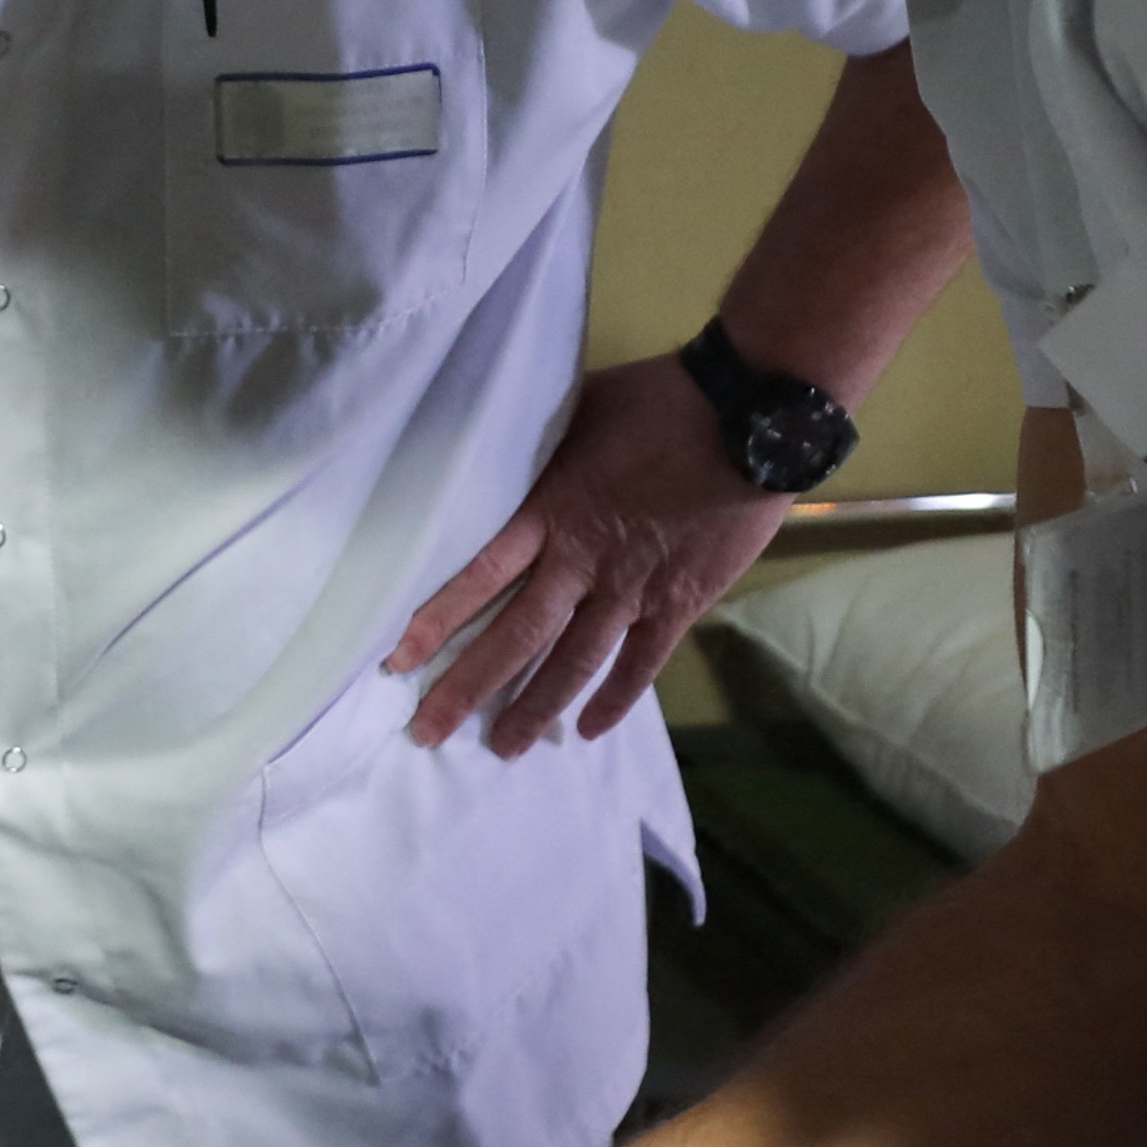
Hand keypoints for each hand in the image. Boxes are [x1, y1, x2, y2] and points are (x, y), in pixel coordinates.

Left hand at [391, 353, 787, 753]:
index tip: (396, 662)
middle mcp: (583, 562)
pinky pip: (641, 664)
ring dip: (534, 708)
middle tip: (428, 731)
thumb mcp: (578, 408)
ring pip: (572, 663)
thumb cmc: (662, 400)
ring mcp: (632, 590)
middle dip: (468, 688)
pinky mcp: (679, 603)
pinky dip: (614, 700)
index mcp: (551, 512)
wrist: (751, 418)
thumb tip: (494, 438)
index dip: (435, 621)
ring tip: (501, 747)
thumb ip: (536, 441)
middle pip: (515, 637)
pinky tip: (586, 730)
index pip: (479, 576)